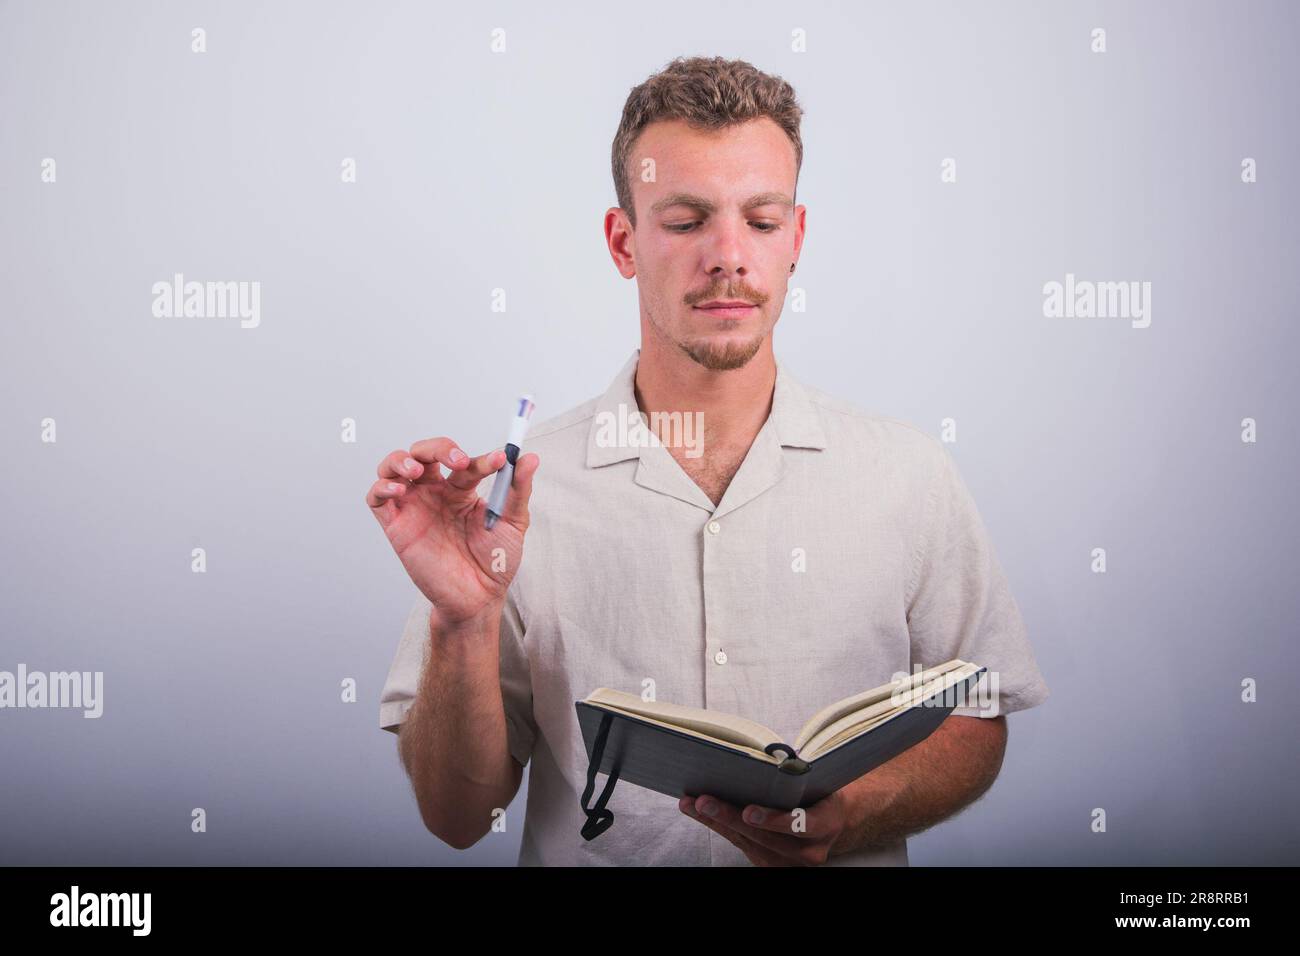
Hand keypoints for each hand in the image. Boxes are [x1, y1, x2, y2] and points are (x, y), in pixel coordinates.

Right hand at [366, 437, 539, 626]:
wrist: (477, 598)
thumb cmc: (494, 562)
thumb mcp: (513, 523)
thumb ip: (518, 489)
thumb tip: (529, 458)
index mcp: (462, 489)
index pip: (466, 463)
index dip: (482, 459)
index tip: (500, 461)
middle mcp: (435, 493)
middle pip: (425, 452)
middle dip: (439, 448)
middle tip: (458, 460)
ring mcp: (414, 506)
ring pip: (394, 466)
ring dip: (402, 459)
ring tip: (417, 469)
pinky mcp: (396, 525)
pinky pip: (377, 498)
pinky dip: (382, 486)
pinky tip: (400, 490)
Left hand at [678, 789, 852, 865]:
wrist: (835, 822)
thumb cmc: (822, 792)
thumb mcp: (818, 782)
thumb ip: (795, 779)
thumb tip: (759, 761)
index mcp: (827, 825)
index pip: (802, 825)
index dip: (774, 820)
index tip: (748, 811)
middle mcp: (809, 851)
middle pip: (766, 837)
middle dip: (731, 818)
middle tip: (705, 802)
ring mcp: (790, 862)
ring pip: (749, 843)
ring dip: (717, 823)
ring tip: (692, 804)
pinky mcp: (773, 864)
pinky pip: (743, 846)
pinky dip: (722, 828)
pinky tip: (703, 814)